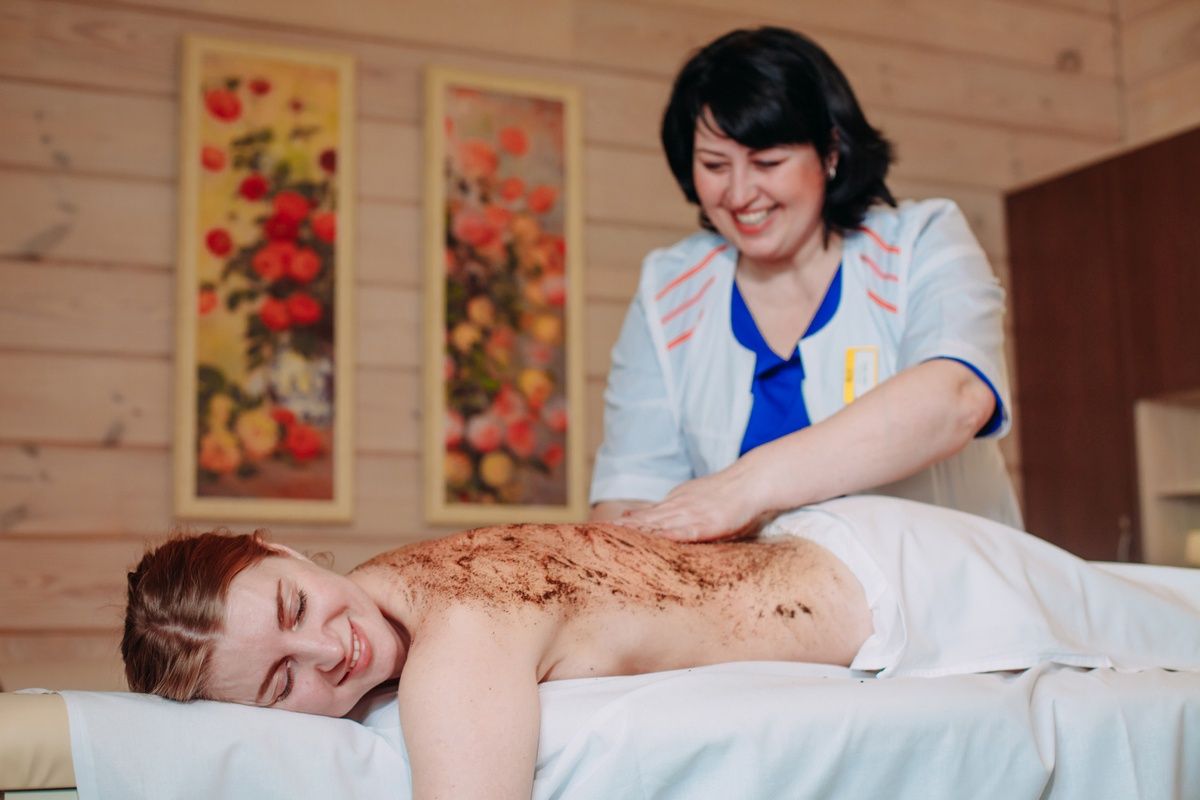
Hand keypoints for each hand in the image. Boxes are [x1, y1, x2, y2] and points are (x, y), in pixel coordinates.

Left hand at [618, 461, 769, 541]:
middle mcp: (679, 507)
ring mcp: (692, 515)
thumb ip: (673, 507)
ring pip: (659, 525)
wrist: (752, 481)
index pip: (646, 514)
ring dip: (637, 533)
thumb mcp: (695, 496)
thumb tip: (647, 516)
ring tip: (615, 539)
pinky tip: (653, 542)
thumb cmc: (728, 493)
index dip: (626, 523)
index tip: (604, 530)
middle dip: (623, 529)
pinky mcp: (706, 524)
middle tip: (599, 536)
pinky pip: (683, 532)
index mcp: (677, 501)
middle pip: (646, 520)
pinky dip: (666, 536)